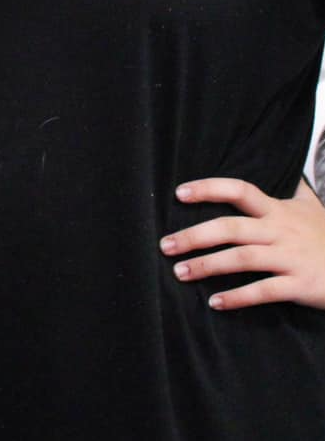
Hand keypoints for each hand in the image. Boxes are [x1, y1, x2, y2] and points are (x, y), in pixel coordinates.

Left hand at [160, 177, 324, 310]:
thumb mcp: (314, 209)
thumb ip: (295, 192)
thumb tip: (288, 170)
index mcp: (279, 211)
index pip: (239, 190)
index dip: (208, 189)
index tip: (178, 193)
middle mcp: (282, 231)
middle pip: (230, 227)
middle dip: (193, 236)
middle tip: (165, 245)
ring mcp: (291, 258)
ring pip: (241, 258)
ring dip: (206, 266)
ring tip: (180, 273)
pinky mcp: (301, 285)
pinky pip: (263, 291)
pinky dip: (237, 298)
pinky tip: (214, 303)